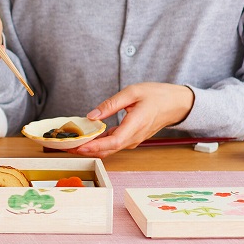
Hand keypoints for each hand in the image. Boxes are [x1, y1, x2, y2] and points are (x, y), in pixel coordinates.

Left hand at [71, 83, 195, 158]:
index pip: (114, 142)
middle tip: (66, 147)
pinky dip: (99, 144)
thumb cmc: (156, 96)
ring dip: (91, 148)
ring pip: (110, 149)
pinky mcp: (132, 138)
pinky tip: (87, 138)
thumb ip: (111, 104)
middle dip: (87, 150)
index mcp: (136, 124)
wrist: (176, 104)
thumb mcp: (132, 92)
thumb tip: (91, 116)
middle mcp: (135, 136)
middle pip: (109, 149)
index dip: (96, 146)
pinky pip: (114, 144)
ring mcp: (134, 139)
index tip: (79, 146)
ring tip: (72, 144)